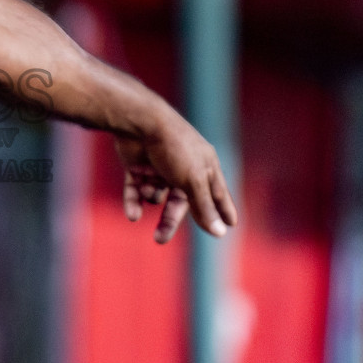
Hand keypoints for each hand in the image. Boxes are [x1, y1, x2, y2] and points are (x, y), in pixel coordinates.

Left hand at [116, 99, 236, 243]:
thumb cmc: (175, 148)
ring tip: (149, 191)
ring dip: (151, 198)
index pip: (217, 193)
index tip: (230, 225)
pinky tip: (132, 214)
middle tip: (159, 239)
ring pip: (156, 195)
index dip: (222, 209)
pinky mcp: (137, 165)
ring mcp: (158, 166)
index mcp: (204, 165)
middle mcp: (183, 166)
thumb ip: (205, 206)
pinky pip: (135, 189)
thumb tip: (220, 232)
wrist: (140, 123)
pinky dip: (133, 201)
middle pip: (180, 201)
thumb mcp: (193, 180)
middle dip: (169, 220)